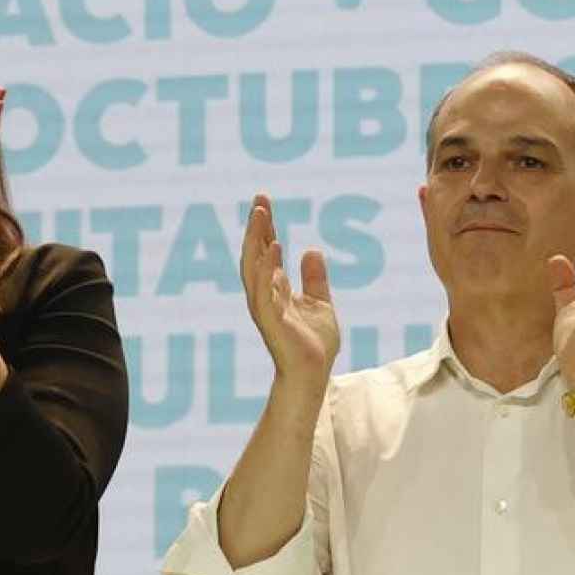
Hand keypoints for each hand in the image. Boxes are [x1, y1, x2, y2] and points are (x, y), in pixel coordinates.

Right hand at [241, 195, 338, 392]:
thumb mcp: (320, 302)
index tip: (263, 202)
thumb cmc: (314, 344)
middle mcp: (264, 294)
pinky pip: (264, 289)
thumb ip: (315, 278)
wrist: (313, 374)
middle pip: (255, 253)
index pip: (266, 251)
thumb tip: (311, 249)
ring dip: (255, 240)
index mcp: (274, 289)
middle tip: (260, 199)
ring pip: (253, 267)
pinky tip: (274, 246)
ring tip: (260, 214)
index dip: (265, 227)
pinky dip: (267, 267)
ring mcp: (264, 306)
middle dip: (256, 226)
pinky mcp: (271, 319)